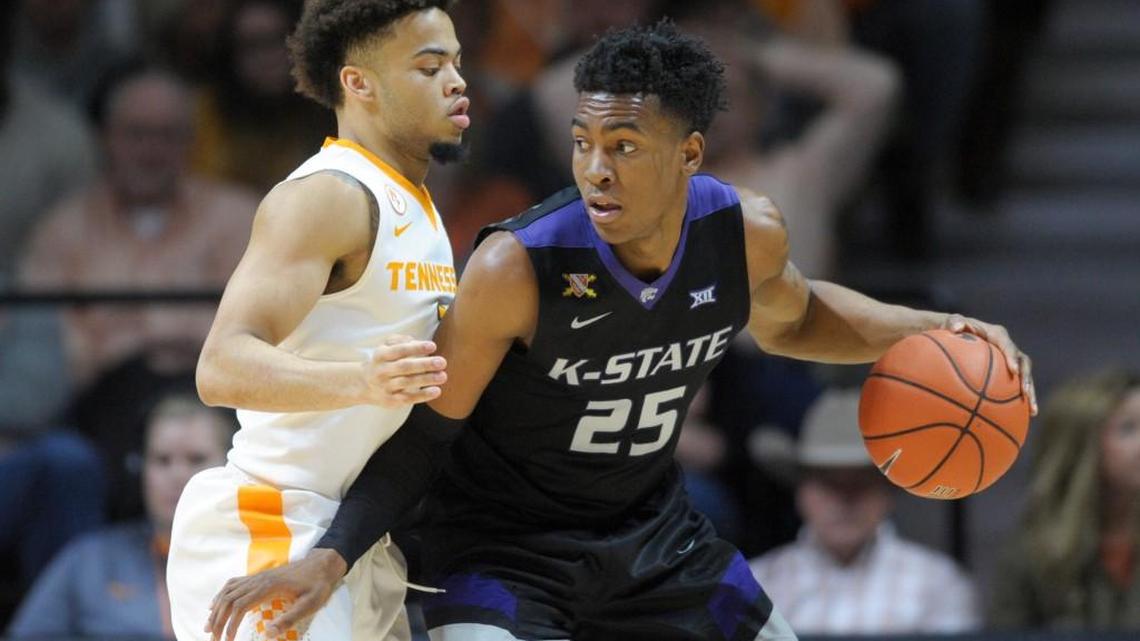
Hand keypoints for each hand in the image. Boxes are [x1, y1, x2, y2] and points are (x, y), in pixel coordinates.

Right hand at [205, 549, 345, 640]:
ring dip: (216, 609)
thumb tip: (268, 634)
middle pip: (229, 600)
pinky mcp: (259, 577)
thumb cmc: (318, 585)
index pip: (241, 606)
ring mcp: (257, 577)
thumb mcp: (310, 604)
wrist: (322, 564)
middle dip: (218, 620)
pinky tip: (214, 605)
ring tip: (208, 627)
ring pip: (228, 592)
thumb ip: (290, 619)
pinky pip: (233, 584)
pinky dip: (220, 595)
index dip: (231, 625)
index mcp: (269, 587)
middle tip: (212, 639)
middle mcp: (259, 580)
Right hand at [364, 334, 446, 407]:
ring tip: (443, 376)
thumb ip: (399, 341)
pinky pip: (408, 398)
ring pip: (407, 382)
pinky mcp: (390, 400)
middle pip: (404, 367)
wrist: (364, 384)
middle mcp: (381, 371)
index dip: (416, 348)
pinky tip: (436, 391)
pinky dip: (422, 395)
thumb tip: (415, 341)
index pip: (399, 350)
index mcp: (381, 355)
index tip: (433, 346)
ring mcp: (385, 387)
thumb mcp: (386, 347)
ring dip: (426, 379)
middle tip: (442, 362)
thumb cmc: (383, 362)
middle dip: (424, 364)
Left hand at [942, 314, 1037, 414]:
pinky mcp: (1006, 373)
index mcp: (997, 335)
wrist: (955, 333)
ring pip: (1024, 378)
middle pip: (1024, 364)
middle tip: (1026, 394)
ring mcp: (1008, 361)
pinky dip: (1018, 401)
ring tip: (1033, 411)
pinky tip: (1020, 418)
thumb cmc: (952, 328)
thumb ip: (954, 322)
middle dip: (1027, 379)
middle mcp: (1007, 347)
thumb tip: (957, 327)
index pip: (1008, 346)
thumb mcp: (950, 322)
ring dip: (1030, 393)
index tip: (1013, 371)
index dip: (1013, 358)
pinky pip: (1015, 387)